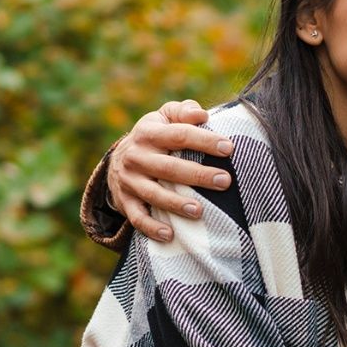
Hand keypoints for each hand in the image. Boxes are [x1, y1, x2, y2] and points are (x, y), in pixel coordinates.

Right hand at [109, 99, 235, 241]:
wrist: (118, 160)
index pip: (180, 135)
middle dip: (198, 175)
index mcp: (149, 132)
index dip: (205, 141)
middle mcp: (137, 156)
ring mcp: (129, 180)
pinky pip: (137, 218)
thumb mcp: (164, 117)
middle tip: (225, 181)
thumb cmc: (155, 136)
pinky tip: (170, 235)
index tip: (229, 148)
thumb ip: (183, 111)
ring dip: (176, 204)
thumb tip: (202, 115)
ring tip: (199, 210)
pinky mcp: (125, 201)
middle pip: (169, 167)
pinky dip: (152, 227)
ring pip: (154, 194)